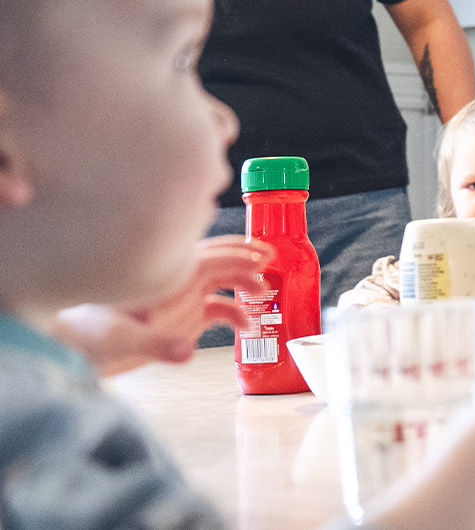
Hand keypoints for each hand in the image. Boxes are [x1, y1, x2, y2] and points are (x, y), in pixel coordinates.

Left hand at [54, 237, 270, 376]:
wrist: (68, 349)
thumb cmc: (86, 335)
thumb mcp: (120, 340)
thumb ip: (157, 346)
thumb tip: (189, 352)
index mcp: (163, 277)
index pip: (208, 257)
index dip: (237, 255)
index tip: (263, 256)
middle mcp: (176, 283)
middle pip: (219, 261)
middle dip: (247, 260)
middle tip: (272, 261)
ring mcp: (180, 300)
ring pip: (220, 281)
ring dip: (243, 285)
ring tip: (264, 294)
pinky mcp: (181, 319)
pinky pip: (216, 309)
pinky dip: (234, 314)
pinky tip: (246, 327)